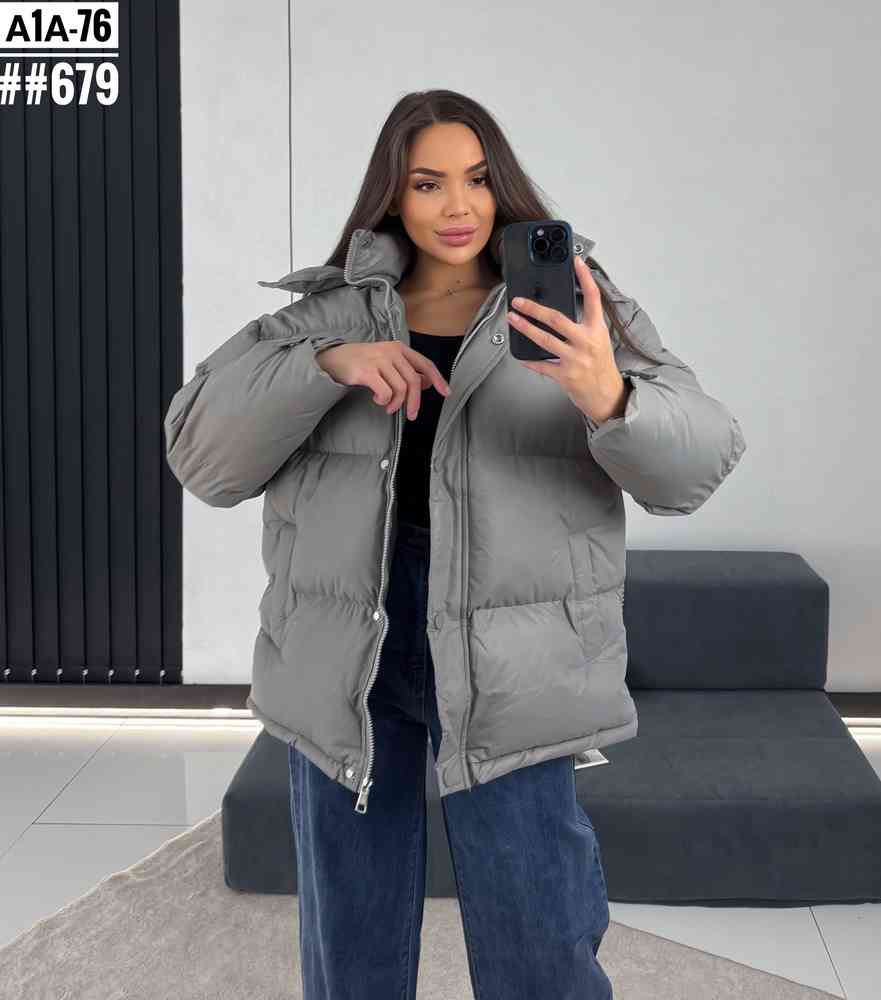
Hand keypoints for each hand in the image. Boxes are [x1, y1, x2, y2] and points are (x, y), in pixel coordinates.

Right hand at [316, 342, 451, 419]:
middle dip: (414, 402)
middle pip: (414, 381)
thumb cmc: (362, 362)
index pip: (425, 364)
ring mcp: (379, 360)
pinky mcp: (367, 371)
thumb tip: (428, 383)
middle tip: (411, 415)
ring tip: (388, 407)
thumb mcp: (387, 363)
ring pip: (400, 389)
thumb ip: (406, 371)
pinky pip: (385, 393)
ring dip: (396, 404)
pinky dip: (384, 400)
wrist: (334, 359)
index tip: (446, 393)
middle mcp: (391, 352)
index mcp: (399, 349)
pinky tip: (377, 399)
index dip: (438, 379)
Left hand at [508, 256, 629, 425]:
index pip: (593, 298)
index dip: (585, 278)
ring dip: (525, 328)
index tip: (577, 262)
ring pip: (544, 340)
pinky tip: (521, 355)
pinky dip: (530, 360)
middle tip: (519, 301)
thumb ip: (584, 327)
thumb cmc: (601, 368)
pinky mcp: (565, 375)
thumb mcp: (599, 341)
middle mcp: (586, 343)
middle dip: (534, 309)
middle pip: (557, 319)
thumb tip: (559, 314)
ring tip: (512, 319)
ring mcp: (575, 360)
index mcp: (598, 331)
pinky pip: (542, 365)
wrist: (608, 397)